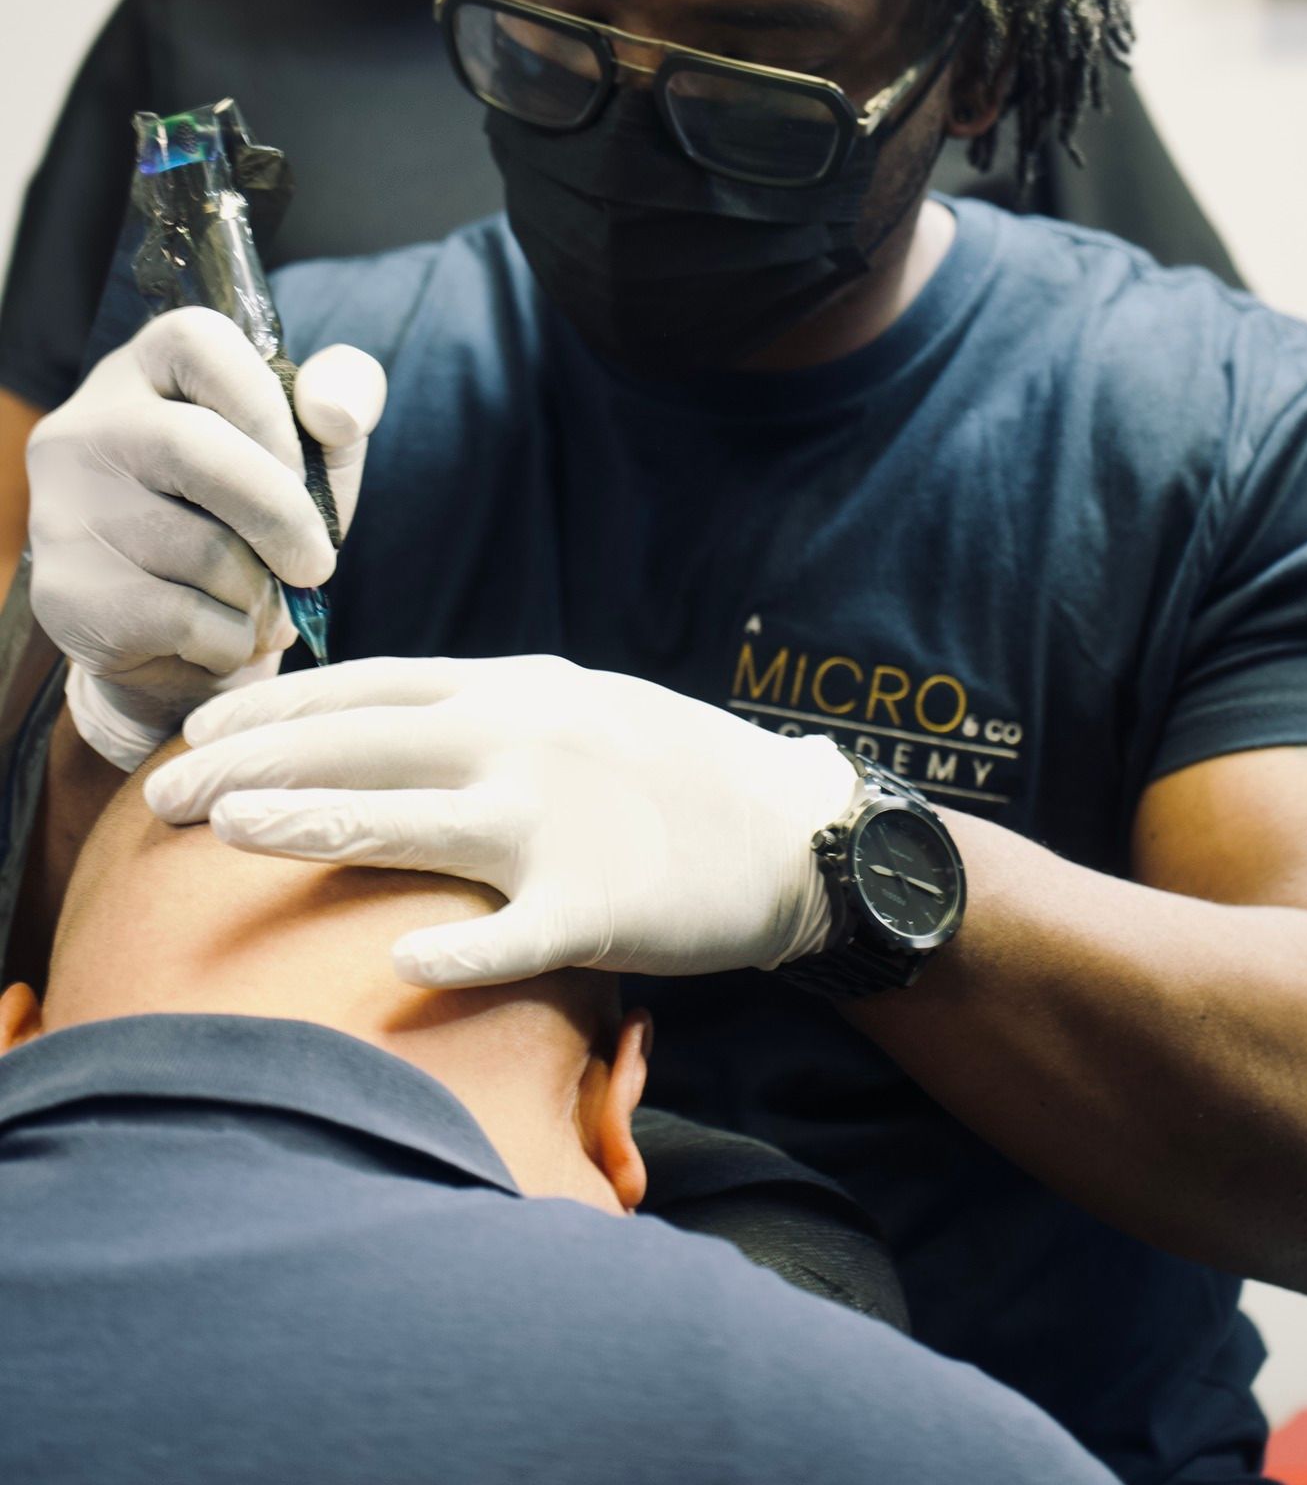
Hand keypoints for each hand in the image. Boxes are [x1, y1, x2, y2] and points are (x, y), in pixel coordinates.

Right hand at [27, 311, 385, 770]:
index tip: (297, 468)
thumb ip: (344, 397)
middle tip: (315, 565)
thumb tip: (334, 409)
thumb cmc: (252, 520)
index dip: (265, 408)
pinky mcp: (67, 595)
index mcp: (144, 370)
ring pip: (199, 550)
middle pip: (191, 449)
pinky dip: (232, 642)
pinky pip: (183, 620)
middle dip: (280, 516)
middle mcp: (85, 428)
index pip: (199, 342)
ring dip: (260, 594)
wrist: (175, 640)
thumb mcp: (313, 448)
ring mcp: (63, 511)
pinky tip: (221, 639)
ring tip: (260, 607)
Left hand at [142, 654, 857, 986]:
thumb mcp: (573, 702)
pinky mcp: (601, 903)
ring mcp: (560, 819)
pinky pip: (519, 935)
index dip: (278, 707)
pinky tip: (398, 969)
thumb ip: (481, 708)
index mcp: (516, 689)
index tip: (201, 732)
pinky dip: (460, 954)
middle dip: (258, 763)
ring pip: (417, 819)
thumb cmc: (670, 767)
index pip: (372, 686)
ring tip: (228, 832)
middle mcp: (524, 739)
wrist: (792, 825)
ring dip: (316, 822)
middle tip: (166, 793)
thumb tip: (376, 719)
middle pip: (368, 744)